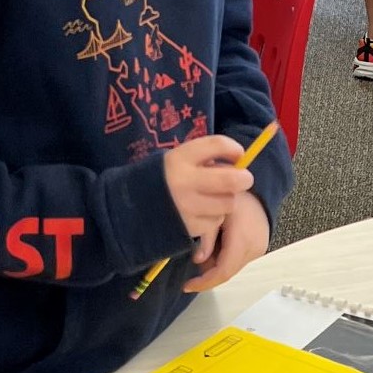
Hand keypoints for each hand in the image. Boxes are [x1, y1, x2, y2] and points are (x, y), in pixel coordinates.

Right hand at [162, 134, 251, 248]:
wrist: (129, 208)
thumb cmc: (160, 180)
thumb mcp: (176, 160)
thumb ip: (203, 159)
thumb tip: (238, 165)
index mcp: (179, 158)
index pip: (217, 145)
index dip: (234, 149)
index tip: (238, 155)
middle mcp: (184, 181)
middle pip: (231, 180)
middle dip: (244, 179)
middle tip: (243, 179)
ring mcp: (187, 207)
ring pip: (227, 203)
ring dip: (226, 200)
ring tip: (213, 198)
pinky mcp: (189, 227)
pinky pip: (216, 221)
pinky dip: (214, 216)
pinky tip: (202, 212)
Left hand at [183, 192, 269, 292]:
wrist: (258, 189)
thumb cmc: (235, 196)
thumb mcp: (215, 214)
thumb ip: (206, 238)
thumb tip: (197, 261)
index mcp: (242, 240)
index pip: (223, 272)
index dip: (204, 282)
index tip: (187, 286)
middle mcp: (254, 249)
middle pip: (227, 272)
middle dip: (208, 273)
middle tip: (195, 257)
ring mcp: (258, 250)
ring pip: (232, 267)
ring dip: (217, 264)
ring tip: (207, 247)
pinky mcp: (259, 249)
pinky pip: (238, 260)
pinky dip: (225, 258)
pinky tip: (219, 244)